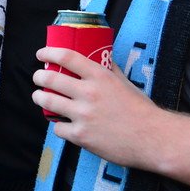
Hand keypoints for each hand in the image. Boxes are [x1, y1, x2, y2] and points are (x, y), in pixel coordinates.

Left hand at [31, 47, 162, 167]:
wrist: (152, 138)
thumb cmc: (141, 109)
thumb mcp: (125, 82)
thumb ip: (110, 70)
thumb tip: (100, 57)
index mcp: (100, 76)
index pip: (67, 57)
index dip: (49, 52)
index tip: (41, 54)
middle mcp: (88, 93)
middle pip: (51, 78)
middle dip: (39, 76)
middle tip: (38, 77)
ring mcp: (83, 115)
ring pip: (47, 101)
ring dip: (39, 97)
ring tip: (39, 96)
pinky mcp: (80, 135)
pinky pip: (58, 128)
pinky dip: (58, 125)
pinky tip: (62, 124)